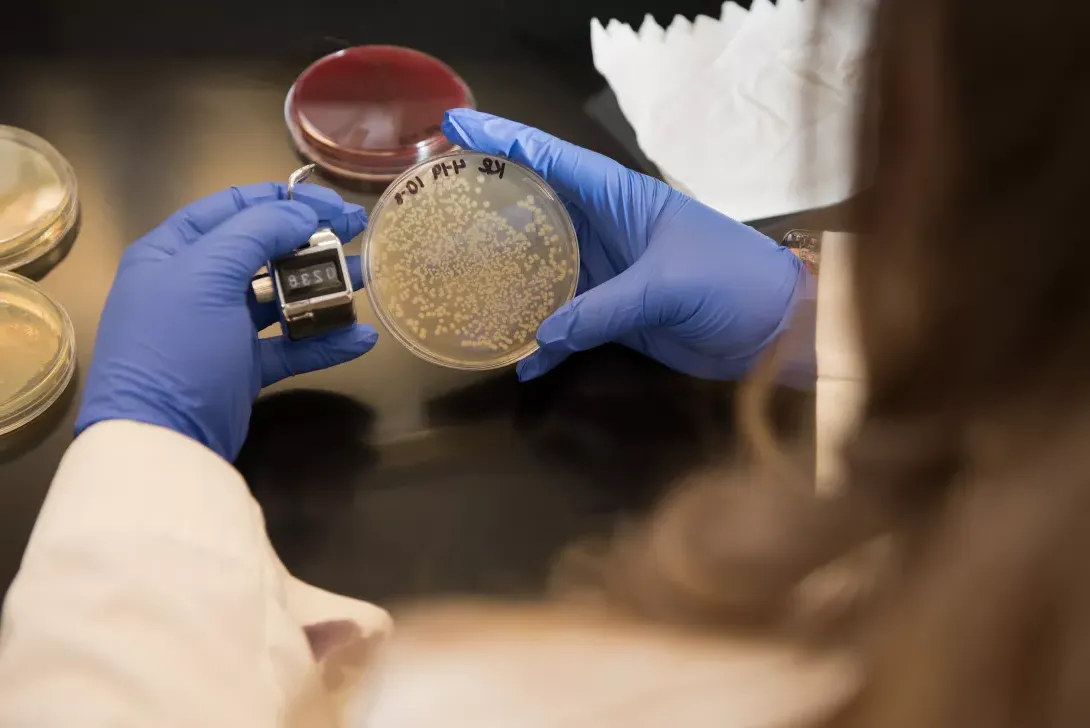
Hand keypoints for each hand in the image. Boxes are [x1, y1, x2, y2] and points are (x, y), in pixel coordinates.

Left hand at [76, 183, 378, 460]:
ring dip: (324, 286)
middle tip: (360, 232)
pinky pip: (291, 346)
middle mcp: (196, 284)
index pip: (234, 207)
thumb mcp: (207, 275)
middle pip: (263, 249)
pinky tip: (361, 336)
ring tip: (368, 278)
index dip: (285, 200)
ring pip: (281, 297)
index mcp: (174, 251)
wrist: (160, 439)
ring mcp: (221, 328)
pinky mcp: (242, 368)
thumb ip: (256, 232)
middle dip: (312, 240)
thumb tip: (302, 215)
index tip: (334, 205)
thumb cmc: (176, 345)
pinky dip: (325, 340)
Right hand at [441, 109, 812, 381]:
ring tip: (455, 285)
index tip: (455, 129)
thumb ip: (603, 309)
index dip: (504, 141)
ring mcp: (609, 276)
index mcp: (621, 199)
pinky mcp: (616, 319)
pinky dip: (545, 346)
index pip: (553, 160)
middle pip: (536, 212)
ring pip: (544, 271)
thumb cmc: (735, 283)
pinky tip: (518, 361)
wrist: (780, 333)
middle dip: (488, 208)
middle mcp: (606, 231)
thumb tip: (542, 336)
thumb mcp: (669, 286)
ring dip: (507, 281)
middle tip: (437, 207)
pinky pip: (567, 328)